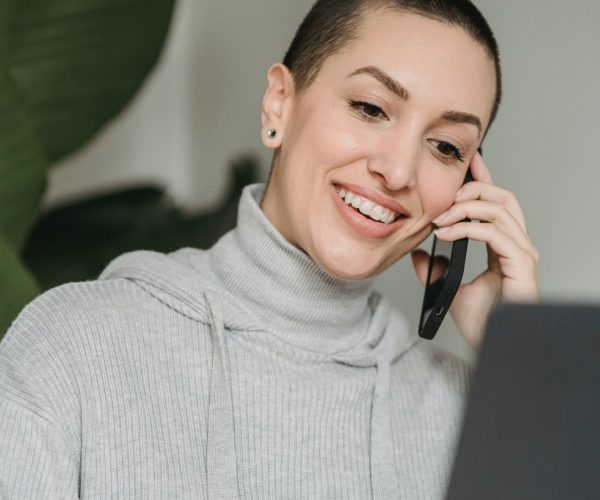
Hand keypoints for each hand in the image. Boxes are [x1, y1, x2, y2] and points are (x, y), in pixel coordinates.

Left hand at [411, 152, 538, 348]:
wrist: (491, 343)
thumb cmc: (482, 320)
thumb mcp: (450, 287)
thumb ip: (437, 268)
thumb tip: (419, 253)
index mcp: (503, 245)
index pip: (496, 203)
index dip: (483, 179)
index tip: (469, 162)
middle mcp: (517, 244)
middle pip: (502, 197)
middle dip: (472, 189)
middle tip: (444, 195)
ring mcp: (521, 252)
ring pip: (498, 209)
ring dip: (464, 208)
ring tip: (440, 218)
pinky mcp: (520, 263)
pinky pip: (494, 232)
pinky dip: (467, 228)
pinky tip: (446, 233)